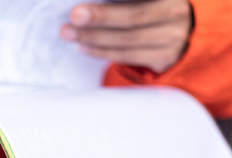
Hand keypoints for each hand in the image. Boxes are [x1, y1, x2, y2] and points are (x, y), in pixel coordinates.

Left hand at [60, 0, 192, 72]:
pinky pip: (128, 55)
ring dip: (94, 37)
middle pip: (133, 16)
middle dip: (100, 17)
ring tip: (70, 33)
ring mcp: (173, 36)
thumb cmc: (154, 9)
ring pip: (127, 39)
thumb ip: (125, 0)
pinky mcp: (165, 56)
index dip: (112, 3)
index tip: (87, 0)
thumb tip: (88, 6)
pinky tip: (84, 46)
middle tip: (75, 15)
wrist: (184, 33)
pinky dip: (102, 51)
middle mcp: (176, 11)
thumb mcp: (146, 0)